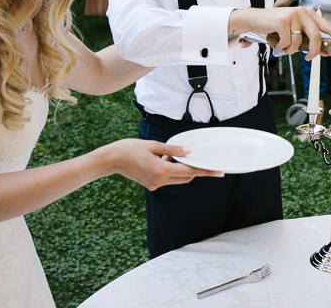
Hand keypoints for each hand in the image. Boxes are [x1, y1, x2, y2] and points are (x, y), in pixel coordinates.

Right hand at [103, 139, 222, 191]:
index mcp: (161, 170)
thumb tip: (189, 151)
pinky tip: (165, 159)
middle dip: (195, 169)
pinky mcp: (151, 185)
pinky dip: (171, 170)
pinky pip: (168, 179)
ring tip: (174, 154)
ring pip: (177, 179)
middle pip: (186, 177)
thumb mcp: (153, 144)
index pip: (190, 171)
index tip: (219, 172)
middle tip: (202, 159)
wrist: (111, 160)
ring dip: (182, 169)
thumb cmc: (129, 149)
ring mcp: (155, 185)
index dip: (206, 171)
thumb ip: (173, 149)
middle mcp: (159, 180)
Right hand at [228, 7, 330, 57]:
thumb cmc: (275, 27)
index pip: (327, 25)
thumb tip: (323, 51)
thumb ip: (307, 40)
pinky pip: (287, 42)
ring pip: (299, 42)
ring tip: (284, 46)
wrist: (255, 19)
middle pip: (316, 36)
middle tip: (309, 58)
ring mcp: (292, 16)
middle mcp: (302, 12)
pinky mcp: (282, 21)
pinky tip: (277, 41)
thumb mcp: (294, 32)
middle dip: (313, 51)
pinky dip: (281, 46)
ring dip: (291, 50)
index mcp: (308, 14)